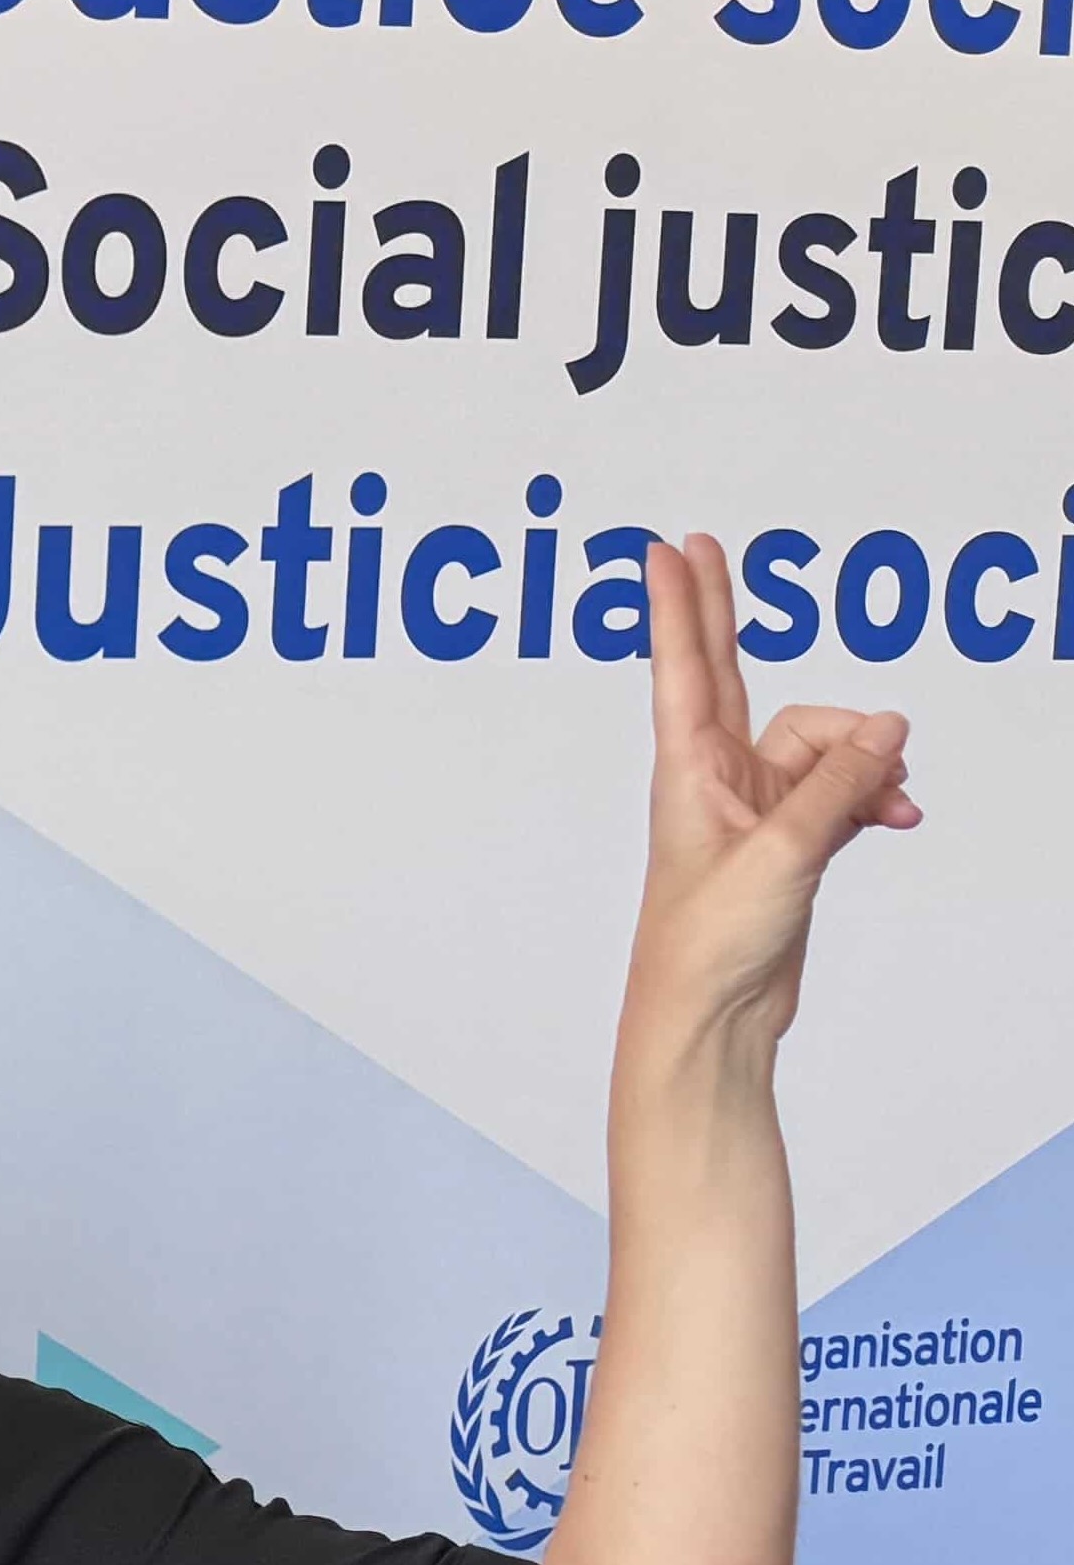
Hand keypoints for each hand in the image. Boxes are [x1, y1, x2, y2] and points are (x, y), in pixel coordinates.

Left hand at [632, 531, 916, 1043]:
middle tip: (709, 545)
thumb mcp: (781, 851)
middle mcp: (719, 778)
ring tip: (892, 793)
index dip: (682, 607)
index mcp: (690, 772)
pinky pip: (844, 789)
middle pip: (734, 673)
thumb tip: (890, 723)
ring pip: (825, 745)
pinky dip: (873, 795)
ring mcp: (757, 806)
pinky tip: (898, 813)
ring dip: (866, 759)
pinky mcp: (790, 839)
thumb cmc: (709, 943)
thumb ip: (838, 781)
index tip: (666, 553)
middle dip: (724, 612)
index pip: (688, 669)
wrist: (712, 1019)